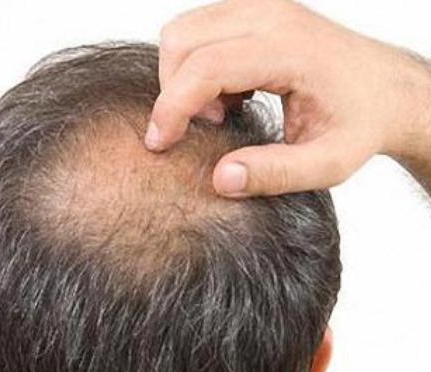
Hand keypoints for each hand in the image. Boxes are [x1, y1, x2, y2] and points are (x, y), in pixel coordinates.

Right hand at [146, 0, 430, 196]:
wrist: (387, 90)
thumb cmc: (361, 122)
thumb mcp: (328, 163)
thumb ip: (275, 174)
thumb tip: (220, 178)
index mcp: (290, 51)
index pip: (205, 66)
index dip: (171, 107)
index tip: (160, 143)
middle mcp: (272, 17)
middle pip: (182, 39)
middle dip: (173, 90)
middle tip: (208, 126)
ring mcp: (263, 8)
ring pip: (184, 30)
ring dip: (183, 76)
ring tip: (220, 110)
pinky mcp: (255, 12)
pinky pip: (200, 29)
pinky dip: (196, 63)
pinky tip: (229, 92)